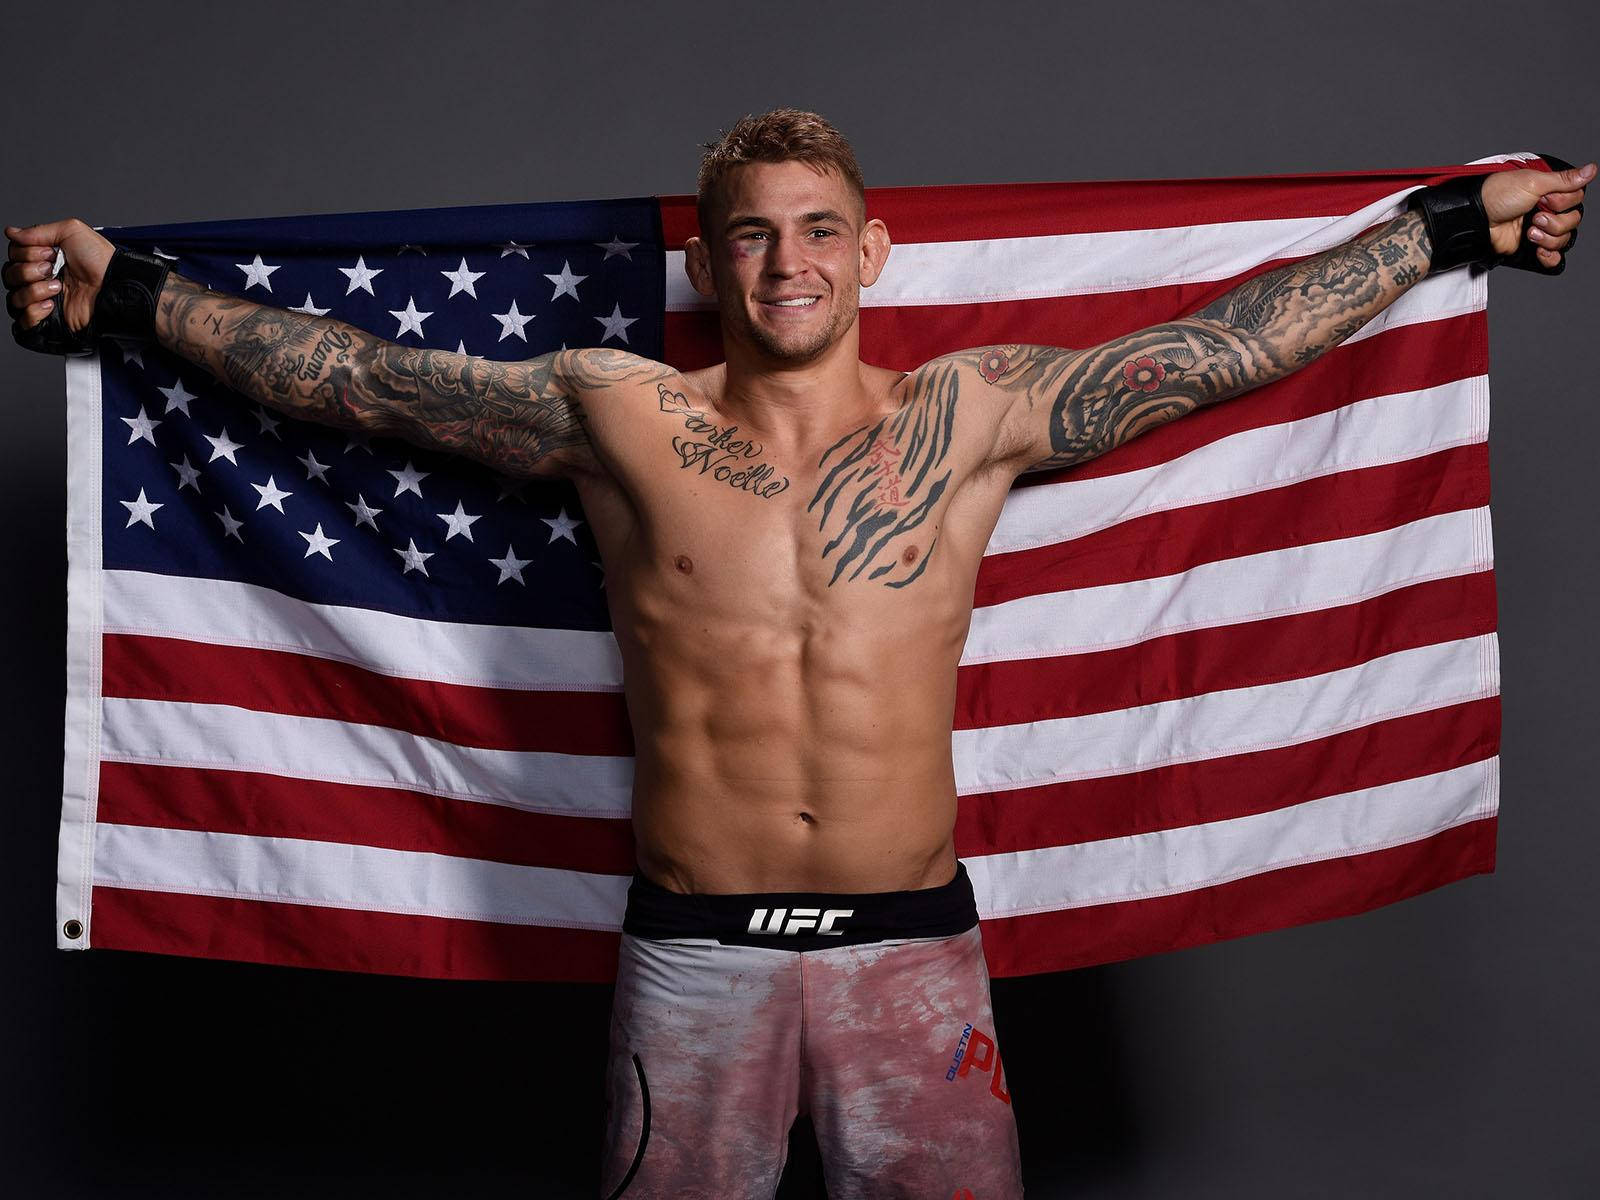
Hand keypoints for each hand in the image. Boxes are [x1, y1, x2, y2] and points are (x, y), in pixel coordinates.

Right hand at [3, 218, 114, 333]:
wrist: (114, 285)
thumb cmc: (100, 260)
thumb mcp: (71, 231)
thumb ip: (38, 231)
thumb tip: (12, 233)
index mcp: (43, 258)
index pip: (13, 255)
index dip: (25, 252)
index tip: (49, 252)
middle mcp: (40, 278)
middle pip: (9, 275)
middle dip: (28, 269)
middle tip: (52, 268)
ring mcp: (43, 300)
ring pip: (14, 297)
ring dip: (34, 289)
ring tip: (57, 286)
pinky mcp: (49, 321)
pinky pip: (22, 320)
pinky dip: (34, 311)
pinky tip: (52, 304)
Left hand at [1481, 161, 1592, 267]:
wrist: (1478, 217)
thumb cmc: (1500, 195)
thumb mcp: (1534, 182)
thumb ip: (1565, 180)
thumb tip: (1592, 169)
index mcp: (1550, 192)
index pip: (1577, 200)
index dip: (1564, 201)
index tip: (1544, 198)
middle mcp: (1548, 210)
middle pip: (1574, 221)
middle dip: (1555, 221)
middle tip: (1534, 216)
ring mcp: (1540, 230)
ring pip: (1565, 239)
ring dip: (1548, 237)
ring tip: (1528, 231)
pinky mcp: (1531, 247)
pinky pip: (1554, 258)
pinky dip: (1550, 256)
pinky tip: (1538, 250)